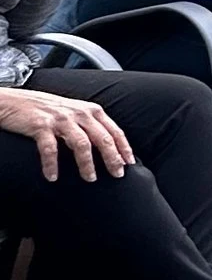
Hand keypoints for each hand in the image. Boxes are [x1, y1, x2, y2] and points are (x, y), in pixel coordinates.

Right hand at [0, 87, 133, 180]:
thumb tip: (108, 147)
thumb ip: (90, 126)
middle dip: (112, 158)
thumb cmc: (46, 110)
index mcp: (90, 111)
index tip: (130, 163)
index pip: (114, 131)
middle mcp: (79, 113)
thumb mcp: (73, 113)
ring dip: (87, 163)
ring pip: (81, 143)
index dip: (124, 148)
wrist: (14, 101)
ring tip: (90, 178)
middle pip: (102, 138)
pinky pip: (50, 148)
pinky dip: (52, 164)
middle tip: (117, 175)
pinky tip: (52, 176)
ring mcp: (60, 119)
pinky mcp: (41, 125)